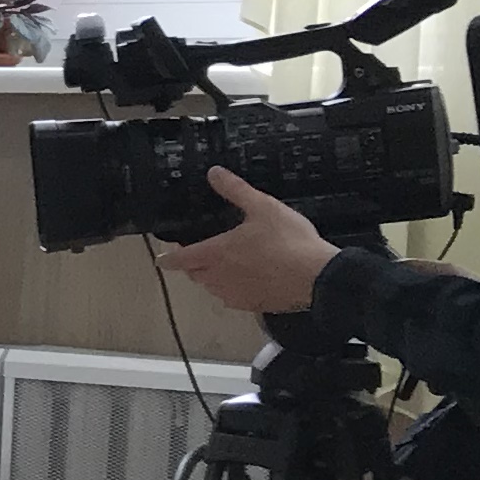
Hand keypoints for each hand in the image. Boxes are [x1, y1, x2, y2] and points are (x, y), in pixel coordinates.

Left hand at [160, 170, 343, 316]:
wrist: (317, 277)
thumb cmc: (289, 241)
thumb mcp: (263, 207)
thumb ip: (236, 190)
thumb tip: (214, 173)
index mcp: (216, 254)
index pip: (180, 259)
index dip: (168, 259)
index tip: (161, 260)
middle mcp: (219, 278)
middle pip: (195, 274)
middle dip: (193, 265)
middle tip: (200, 253)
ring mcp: (235, 295)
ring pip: (212, 287)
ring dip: (212, 277)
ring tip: (225, 264)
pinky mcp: (252, 306)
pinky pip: (232, 298)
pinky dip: (233, 289)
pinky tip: (247, 279)